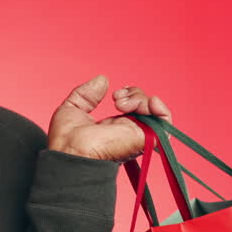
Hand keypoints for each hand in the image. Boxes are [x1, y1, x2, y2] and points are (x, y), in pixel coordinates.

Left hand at [46, 75, 172, 162]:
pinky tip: (150, 103)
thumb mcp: (73, 107)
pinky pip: (165, 123)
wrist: (70, 152)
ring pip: (154, 111)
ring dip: (141, 99)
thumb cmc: (66, 139)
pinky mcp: (145, 139)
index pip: (133, 108)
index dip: (129, 95)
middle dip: (133, 94)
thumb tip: (102, 80)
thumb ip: (87, 94)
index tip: (114, 94)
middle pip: (145, 106)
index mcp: (114, 127)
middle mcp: (129, 133)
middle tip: (116, 98)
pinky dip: (161, 109)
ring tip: (121, 103)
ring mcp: (138, 136)